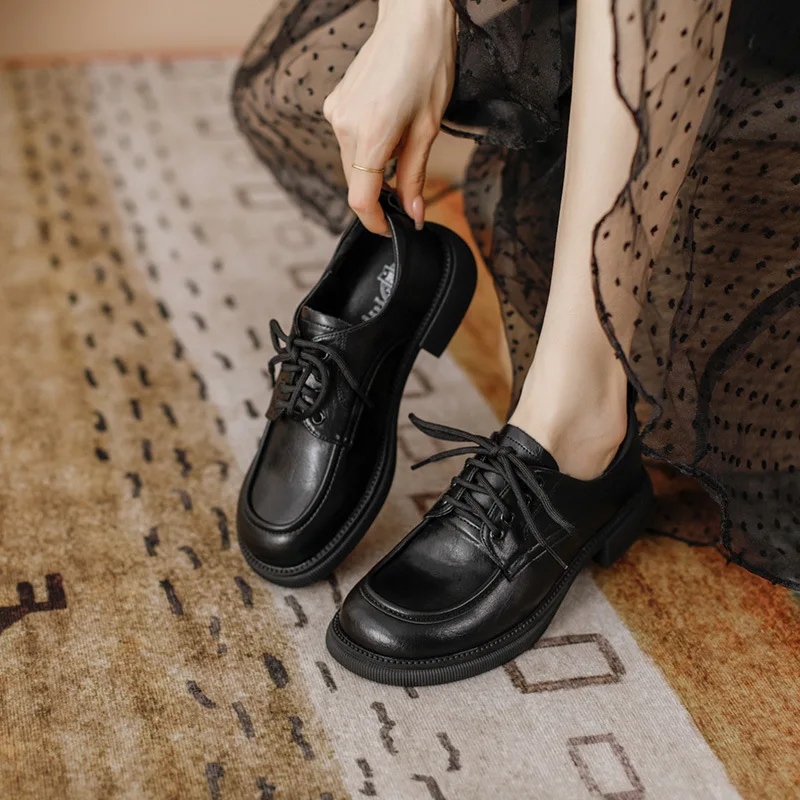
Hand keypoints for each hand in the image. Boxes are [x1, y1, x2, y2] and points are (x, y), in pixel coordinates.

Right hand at [322, 0, 456, 234]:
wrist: (413, 18)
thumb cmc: (427, 65)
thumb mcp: (428, 129)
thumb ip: (415, 176)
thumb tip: (413, 214)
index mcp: (369, 135)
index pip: (360, 199)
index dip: (375, 222)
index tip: (390, 229)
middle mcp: (344, 126)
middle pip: (356, 181)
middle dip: (379, 193)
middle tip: (407, 191)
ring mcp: (335, 113)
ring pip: (351, 161)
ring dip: (373, 167)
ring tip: (402, 143)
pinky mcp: (335, 102)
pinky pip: (348, 139)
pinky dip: (366, 146)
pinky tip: (388, 125)